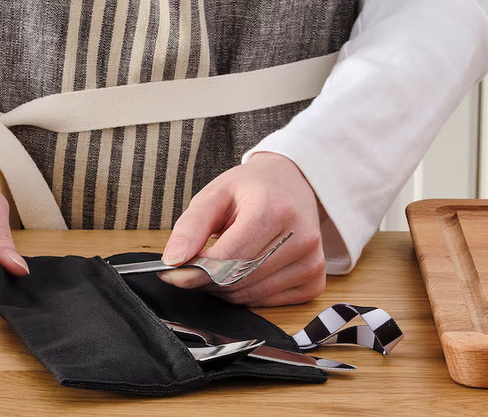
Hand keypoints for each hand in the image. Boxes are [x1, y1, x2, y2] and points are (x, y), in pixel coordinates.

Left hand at [159, 152, 324, 306]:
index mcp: (273, 210)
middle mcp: (299, 238)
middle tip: (195, 264)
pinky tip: (245, 269)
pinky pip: (267, 303)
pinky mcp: (315, 281)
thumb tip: (173, 260)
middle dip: (206, 279)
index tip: (172, 271)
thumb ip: (191, 226)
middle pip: (236, 281)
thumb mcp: (215, 194)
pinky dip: (246, 292)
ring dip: (224, 288)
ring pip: (249, 296)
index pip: (226, 258)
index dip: (194, 269)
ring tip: (221, 261)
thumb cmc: (252, 188)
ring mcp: (311, 262)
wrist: (292, 184)